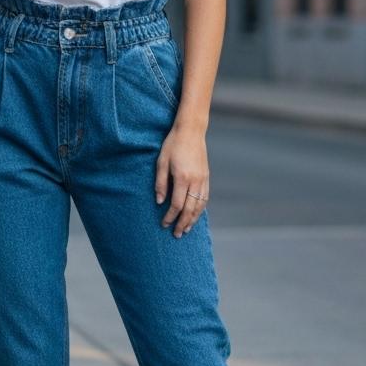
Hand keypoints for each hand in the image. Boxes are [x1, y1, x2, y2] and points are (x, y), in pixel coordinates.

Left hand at [154, 120, 208, 237]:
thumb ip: (160, 183)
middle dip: (182, 223)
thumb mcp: (161, 162)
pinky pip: (205, 198)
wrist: (191, 131)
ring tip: (186, 229)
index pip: (177, 205)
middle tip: (176, 234)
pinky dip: (200, 209)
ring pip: (200, 206)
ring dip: (193, 219)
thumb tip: (159, 202)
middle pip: (190, 209)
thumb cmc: (173, 144)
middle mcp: (195, 181)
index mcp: (182, 178)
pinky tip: (195, 215)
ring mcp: (203, 179)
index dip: (170, 217)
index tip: (163, 224)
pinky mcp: (206, 177)